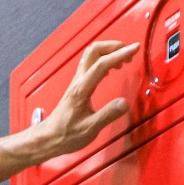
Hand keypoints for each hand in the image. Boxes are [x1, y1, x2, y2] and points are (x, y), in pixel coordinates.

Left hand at [24, 40, 138, 163]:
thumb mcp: (89, 129)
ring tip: (124, 60)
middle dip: (114, 46)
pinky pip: (91, 65)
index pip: (102, 63)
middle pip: (94, 50)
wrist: (47, 138)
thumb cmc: (65, 135)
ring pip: (91, 55)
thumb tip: (124, 103)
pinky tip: (112, 69)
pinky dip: (104, 60)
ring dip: (109, 52)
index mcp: (82, 89)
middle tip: (129, 53)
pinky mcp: (78, 86)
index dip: (120, 54)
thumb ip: (107, 115)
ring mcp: (77, 82)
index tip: (136, 48)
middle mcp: (78, 81)